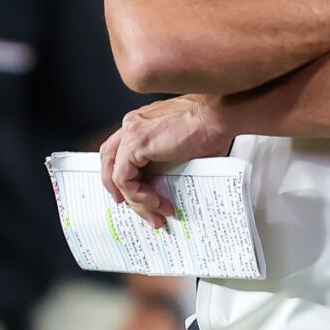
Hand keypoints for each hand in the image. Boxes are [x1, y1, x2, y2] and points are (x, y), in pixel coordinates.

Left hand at [99, 97, 235, 228]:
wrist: (219, 117)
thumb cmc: (211, 127)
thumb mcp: (183, 148)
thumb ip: (169, 162)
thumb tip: (170, 186)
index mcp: (143, 122)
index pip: (120, 152)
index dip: (124, 176)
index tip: (138, 195)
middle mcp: (132, 125)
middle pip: (109, 161)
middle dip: (119, 189)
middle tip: (138, 209)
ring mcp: (131, 132)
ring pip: (115, 174)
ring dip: (134, 199)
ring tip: (155, 213)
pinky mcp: (135, 144)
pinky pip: (124, 179)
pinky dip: (139, 195)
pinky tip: (157, 202)